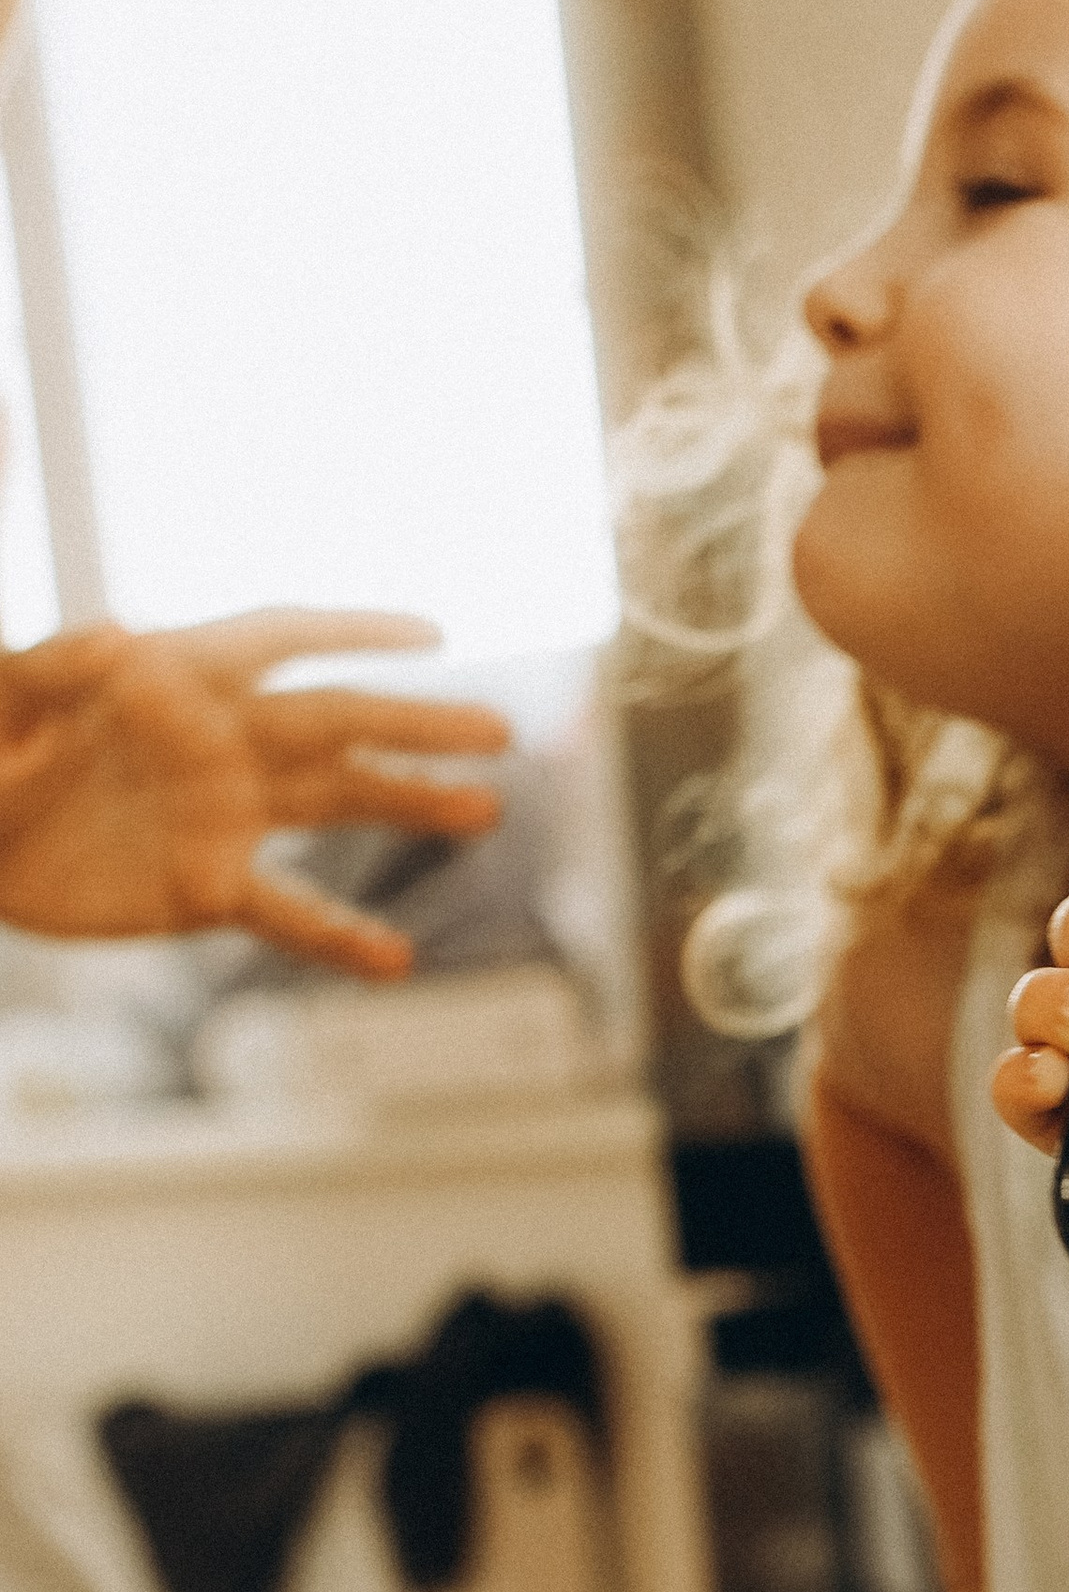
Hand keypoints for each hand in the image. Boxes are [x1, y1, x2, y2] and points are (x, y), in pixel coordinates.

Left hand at [0, 610, 507, 973]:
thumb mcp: (1, 698)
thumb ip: (54, 667)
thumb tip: (119, 636)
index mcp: (177, 676)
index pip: (281, 640)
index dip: (355, 631)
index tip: (433, 636)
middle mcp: (220, 740)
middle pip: (335, 724)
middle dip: (417, 727)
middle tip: (496, 733)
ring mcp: (223, 815)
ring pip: (336, 806)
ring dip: (409, 806)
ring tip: (481, 811)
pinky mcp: (208, 887)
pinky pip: (288, 914)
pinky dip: (341, 937)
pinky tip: (394, 960)